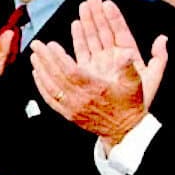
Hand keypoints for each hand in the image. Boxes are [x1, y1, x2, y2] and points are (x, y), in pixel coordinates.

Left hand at [32, 0, 167, 144]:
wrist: (126, 131)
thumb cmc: (133, 104)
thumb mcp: (140, 83)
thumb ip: (135, 64)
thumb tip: (128, 52)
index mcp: (97, 89)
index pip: (71, 71)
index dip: (59, 58)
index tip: (51, 44)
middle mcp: (81, 99)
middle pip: (57, 77)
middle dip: (46, 60)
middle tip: (36, 44)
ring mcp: (73, 108)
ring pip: (51, 87)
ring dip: (41, 70)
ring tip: (34, 55)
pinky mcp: (68, 114)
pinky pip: (50, 99)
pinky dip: (42, 86)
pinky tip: (37, 74)